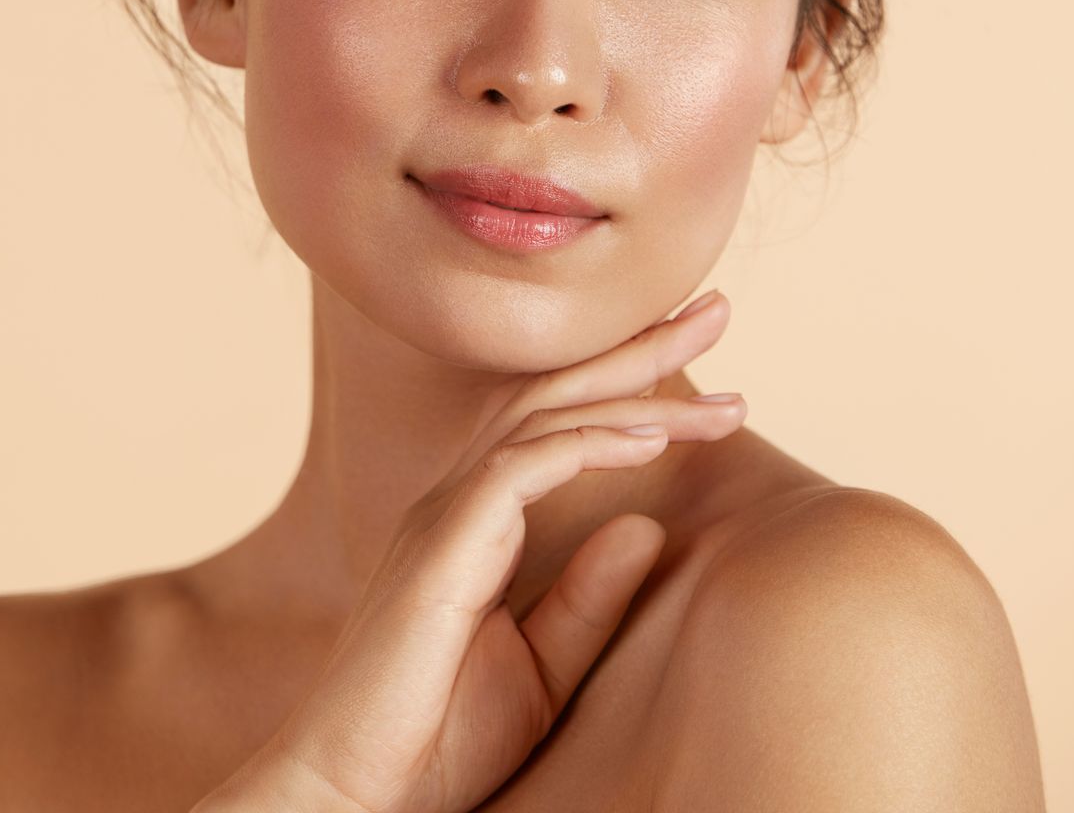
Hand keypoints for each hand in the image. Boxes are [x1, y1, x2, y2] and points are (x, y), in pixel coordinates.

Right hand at [194, 290, 743, 812]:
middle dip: (639, 349)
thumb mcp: (544, 668)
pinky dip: (591, 443)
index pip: (557, 425)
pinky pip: (524, 468)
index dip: (631, 386)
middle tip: (717, 309)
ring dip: (636, 388)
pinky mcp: (443, 546)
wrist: (356, 796)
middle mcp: (456, 503)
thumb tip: (650, 526)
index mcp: (475, 525)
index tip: (713, 373)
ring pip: (547, 418)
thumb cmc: (437, 744)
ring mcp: (444, 518)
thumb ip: (591, 595)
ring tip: (715, 372)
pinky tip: (653, 435)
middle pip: (555, 394)